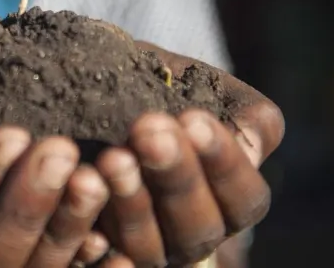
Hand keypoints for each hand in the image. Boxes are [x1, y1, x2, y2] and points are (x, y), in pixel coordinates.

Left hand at [92, 44, 284, 266]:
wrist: (99, 84)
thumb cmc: (164, 88)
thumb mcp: (207, 88)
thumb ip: (243, 112)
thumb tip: (250, 141)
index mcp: (229, 201)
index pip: (244, 198)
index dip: (223, 162)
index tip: (193, 119)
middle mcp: (192, 234)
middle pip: (197, 226)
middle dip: (176, 175)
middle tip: (149, 128)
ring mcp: (147, 247)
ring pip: (147, 245)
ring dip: (132, 200)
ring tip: (114, 156)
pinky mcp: (98, 250)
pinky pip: (96, 250)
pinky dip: (88, 220)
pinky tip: (83, 183)